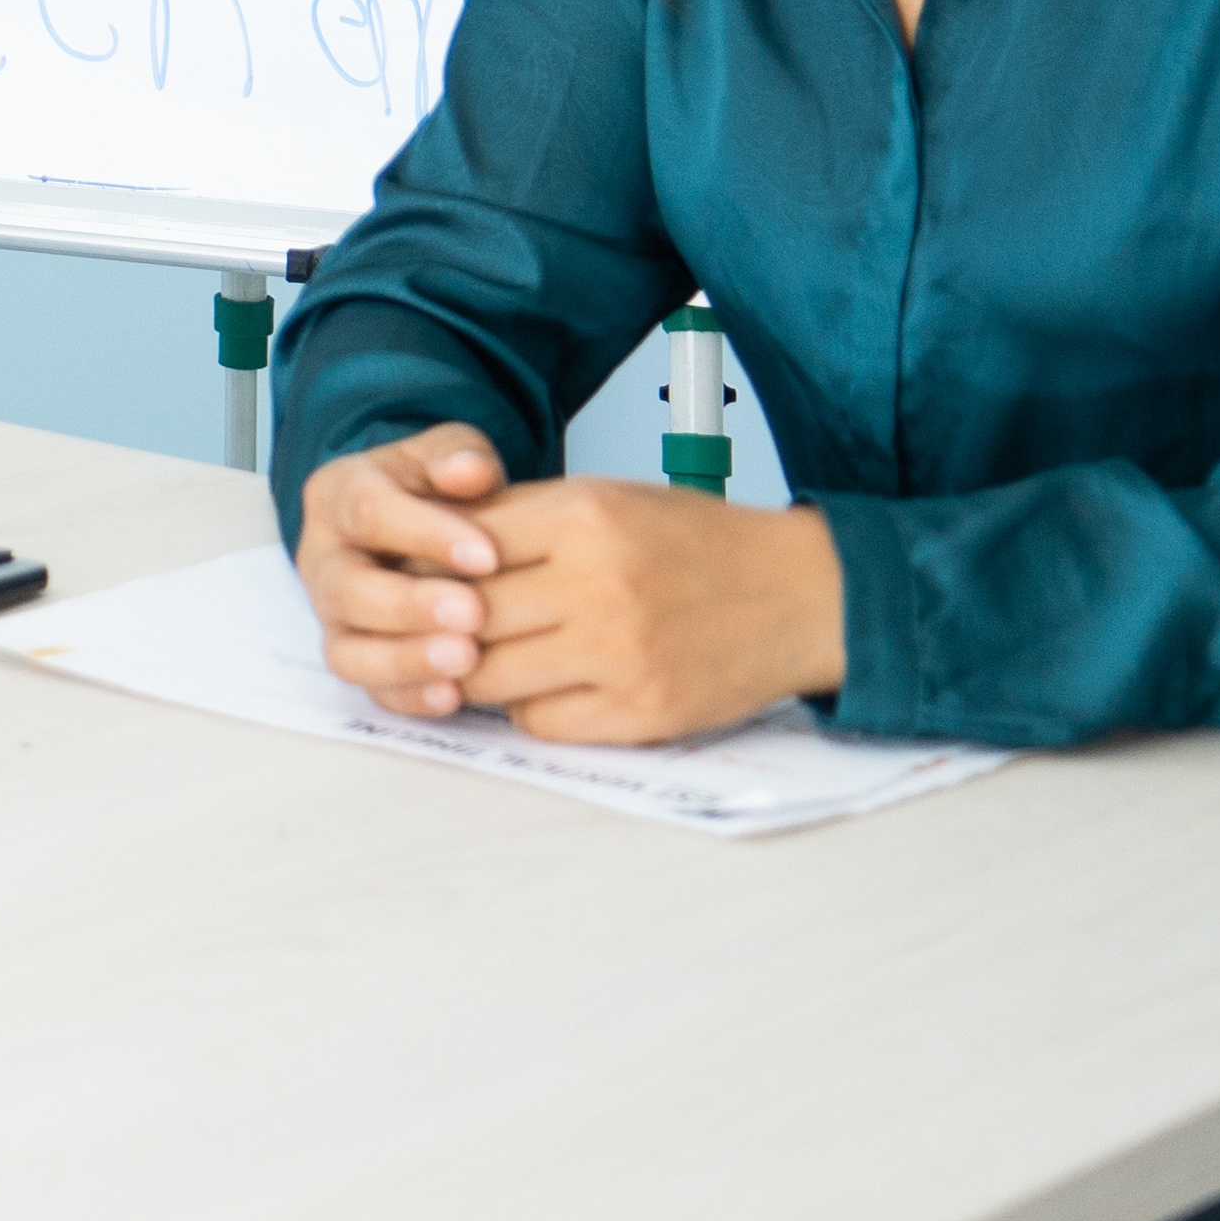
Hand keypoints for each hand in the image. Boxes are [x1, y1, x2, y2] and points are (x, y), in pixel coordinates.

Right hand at [292, 422, 507, 715]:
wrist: (418, 523)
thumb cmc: (434, 489)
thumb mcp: (446, 454)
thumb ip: (459, 454)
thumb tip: (470, 471)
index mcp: (339, 495)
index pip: (368, 512)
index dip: (425, 534)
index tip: (487, 555)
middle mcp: (324, 558)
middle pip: (347, 588)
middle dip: (410, 606)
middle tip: (474, 613)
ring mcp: (334, 616)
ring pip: (346, 649)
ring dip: (405, 659)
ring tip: (465, 660)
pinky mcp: (356, 658)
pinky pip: (369, 690)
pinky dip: (408, 696)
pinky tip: (453, 696)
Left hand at [451, 476, 846, 743]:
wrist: (798, 594)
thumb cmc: (695, 542)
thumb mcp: (605, 498)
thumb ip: (519, 518)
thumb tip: (426, 546)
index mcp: (583, 517)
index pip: (457, 547)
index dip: (430, 566)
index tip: (421, 577)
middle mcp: (598, 585)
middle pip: (464, 617)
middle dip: (441, 625)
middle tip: (439, 627)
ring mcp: (621, 655)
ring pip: (489, 678)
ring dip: (477, 673)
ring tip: (490, 656)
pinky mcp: (642, 713)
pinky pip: (540, 722)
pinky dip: (529, 707)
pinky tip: (547, 685)